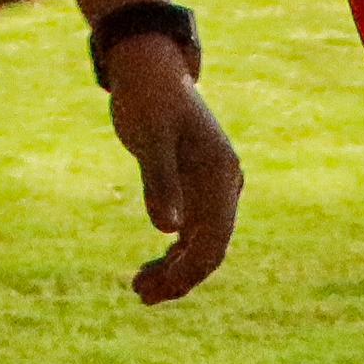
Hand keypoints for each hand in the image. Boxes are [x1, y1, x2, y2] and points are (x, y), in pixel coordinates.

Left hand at [102, 35, 241, 304]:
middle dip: (180, 276)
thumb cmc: (148, 98)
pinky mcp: (194, 185)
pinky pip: (191, 229)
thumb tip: (168, 231)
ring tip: (140, 288)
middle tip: (142, 294)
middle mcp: (224, 185)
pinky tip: (152, 265)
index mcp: (221, 176)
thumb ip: (160, 181)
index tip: (160, 290)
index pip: (214, 241)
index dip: (189, 271)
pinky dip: (172, 250)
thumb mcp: (150, 137)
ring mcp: (211, 187)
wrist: (149, 68)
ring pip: (201, 242)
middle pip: (210, 247)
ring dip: (175, 268)